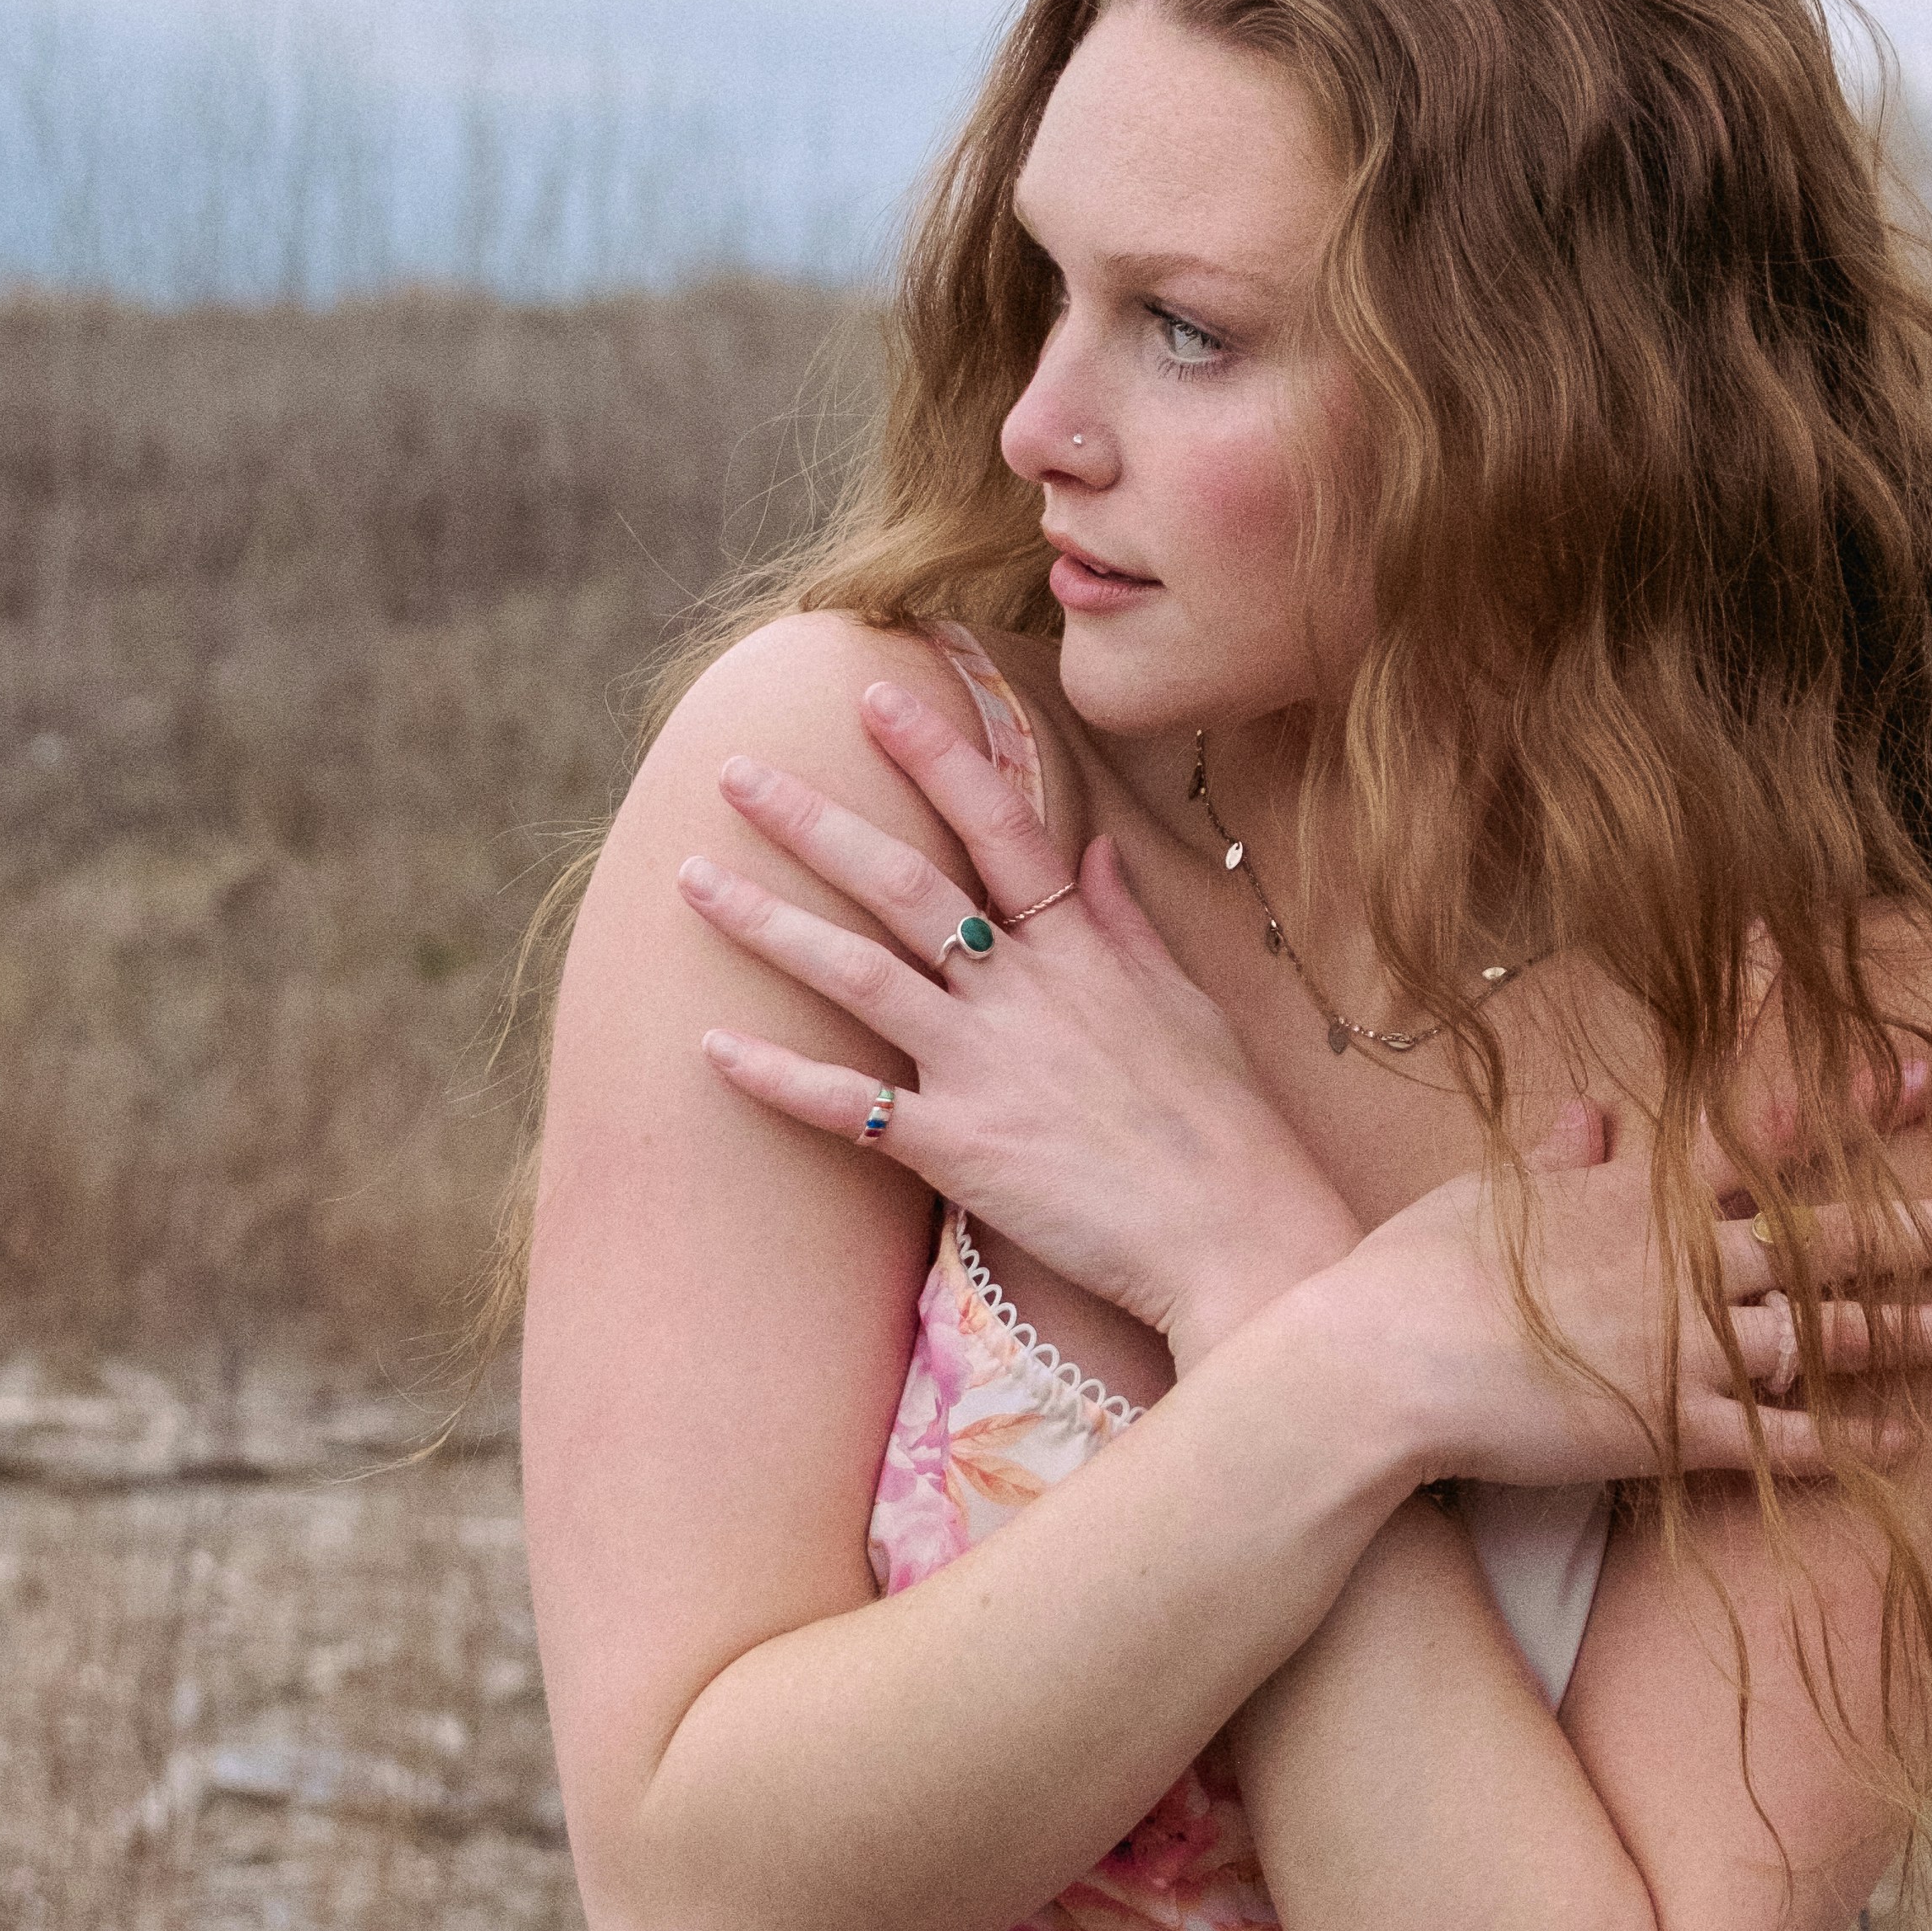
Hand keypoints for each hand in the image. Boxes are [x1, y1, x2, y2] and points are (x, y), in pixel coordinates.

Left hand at [680, 675, 1358, 1356]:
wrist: (1238, 1233)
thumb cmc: (1225, 1124)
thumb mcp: (1188, 1005)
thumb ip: (1128, 925)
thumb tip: (1097, 853)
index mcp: (1080, 948)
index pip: (999, 823)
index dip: (936, 755)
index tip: (876, 697)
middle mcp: (1023, 990)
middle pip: (902, 881)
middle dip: (812, 820)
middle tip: (734, 771)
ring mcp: (985, 1065)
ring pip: (857, 973)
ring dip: (767, 924)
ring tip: (692, 879)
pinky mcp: (959, 1145)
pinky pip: (849, 1104)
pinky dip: (777, 1075)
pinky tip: (710, 1045)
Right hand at [1337, 1101, 1931, 1497]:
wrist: (1382, 1362)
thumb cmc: (1422, 1267)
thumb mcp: (1496, 1189)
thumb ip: (1561, 1153)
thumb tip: (1596, 1112)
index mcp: (1646, 1191)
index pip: (1774, 1134)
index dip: (1859, 1108)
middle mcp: (1685, 1258)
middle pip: (1835, 1238)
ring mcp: (1685, 1344)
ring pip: (1829, 1334)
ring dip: (1918, 1333)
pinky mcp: (1669, 1427)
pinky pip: (1778, 1437)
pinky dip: (1846, 1442)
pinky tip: (1910, 1445)